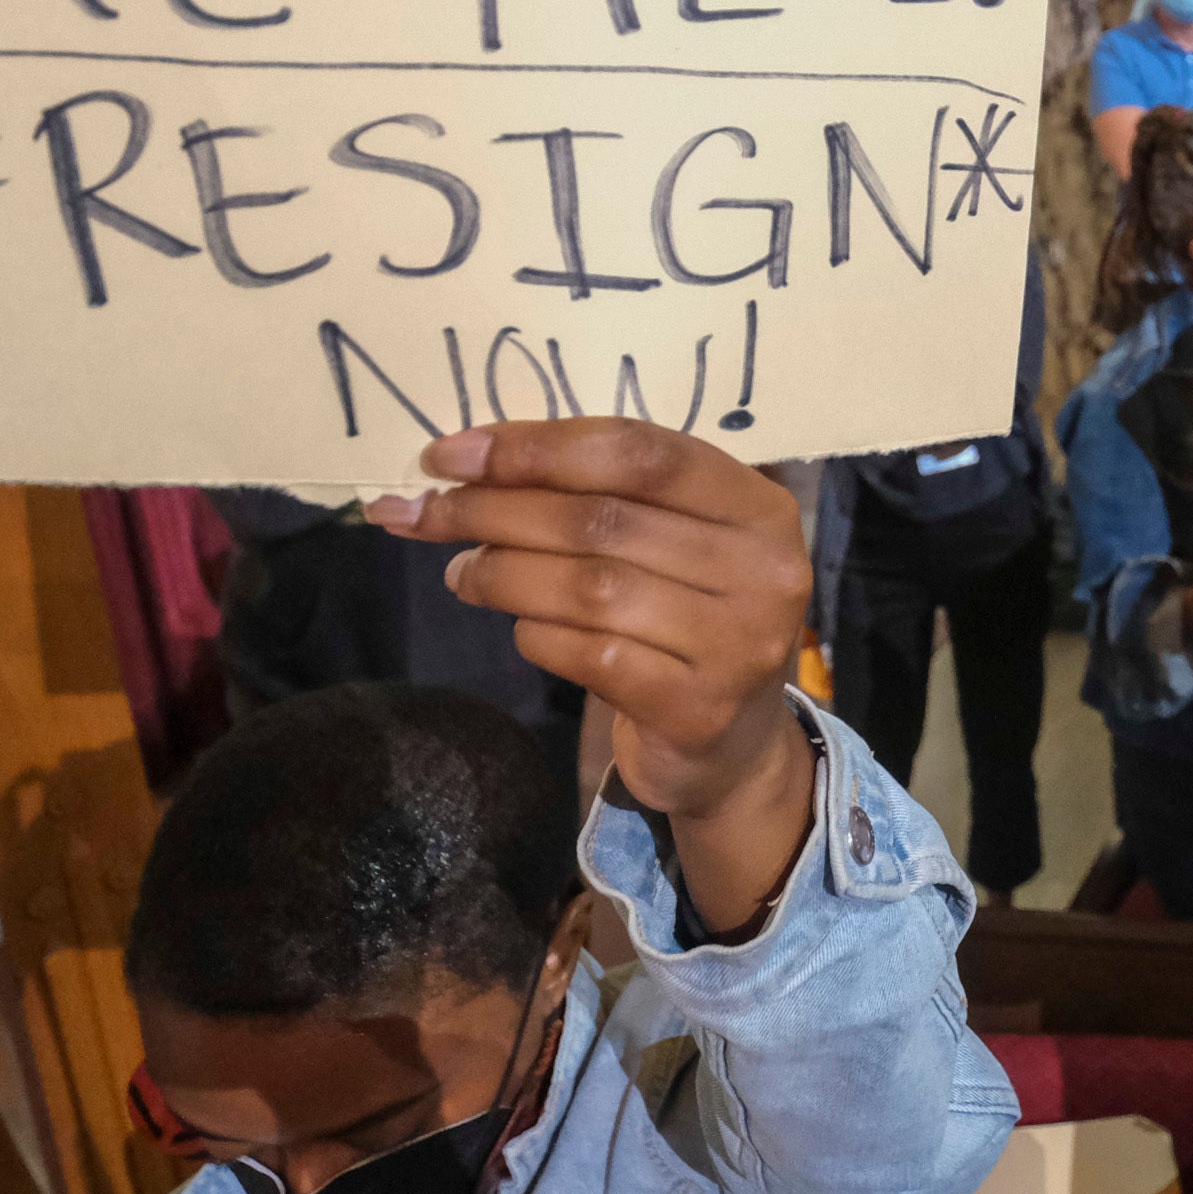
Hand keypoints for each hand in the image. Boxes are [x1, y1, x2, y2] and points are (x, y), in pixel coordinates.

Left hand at [374, 421, 816, 909]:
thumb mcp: (672, 542)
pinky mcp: (697, 707)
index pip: (640, 452)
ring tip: (464, 573)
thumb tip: (469, 463)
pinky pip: (588, 654)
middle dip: (496, 509)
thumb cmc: (687, 619)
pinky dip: (536, 633)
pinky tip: (521, 626)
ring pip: (588, 587)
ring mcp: (737, 643)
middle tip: (429, 512)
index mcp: (757, 506)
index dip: (536, 448)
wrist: (734, 745)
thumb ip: (602, 497)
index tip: (449, 455)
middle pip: (602, 519)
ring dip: (503, 573)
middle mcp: (763, 570)